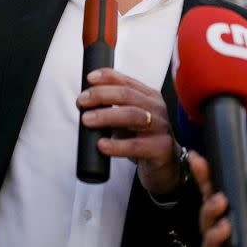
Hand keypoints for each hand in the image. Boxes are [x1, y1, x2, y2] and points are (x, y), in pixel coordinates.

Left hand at [77, 68, 180, 194]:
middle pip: (128, 95)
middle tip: (81, 101)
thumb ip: (113, 108)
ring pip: (133, 115)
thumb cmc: (143, 140)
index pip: (127, 81)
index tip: (89, 79)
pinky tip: (102, 145)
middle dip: (101, 95)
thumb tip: (84, 102)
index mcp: (149, 97)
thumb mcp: (129, 120)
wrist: (166, 168)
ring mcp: (161, 128)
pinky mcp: (162, 149)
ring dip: (106, 116)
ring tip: (87, 120)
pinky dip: (117, 145)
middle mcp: (157, 108)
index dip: (107, 77)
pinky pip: (137, 145)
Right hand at [191, 151, 246, 246]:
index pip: (232, 195)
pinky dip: (214, 239)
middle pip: (212, 206)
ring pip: (206, 226)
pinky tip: (225, 230)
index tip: (203, 159)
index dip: (216, 178)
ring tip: (221, 204)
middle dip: (205, 185)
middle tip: (204, 169)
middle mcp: (240, 233)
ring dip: (209, 212)